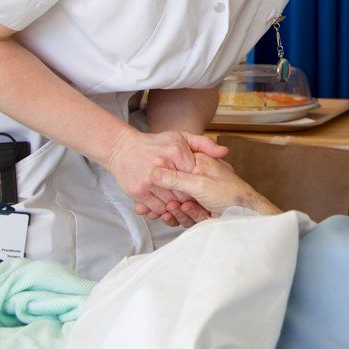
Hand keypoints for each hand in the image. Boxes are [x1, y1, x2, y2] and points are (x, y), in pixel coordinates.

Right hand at [106, 128, 227, 219]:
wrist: (122, 148)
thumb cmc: (155, 144)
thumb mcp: (181, 137)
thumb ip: (204, 144)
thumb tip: (225, 152)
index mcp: (176, 152)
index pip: (195, 176)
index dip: (199, 186)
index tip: (199, 189)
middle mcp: (162, 165)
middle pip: (184, 193)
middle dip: (189, 200)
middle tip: (192, 201)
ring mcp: (149, 180)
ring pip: (171, 204)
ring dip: (176, 208)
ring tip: (179, 205)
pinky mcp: (138, 191)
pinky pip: (156, 209)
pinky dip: (163, 211)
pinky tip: (166, 207)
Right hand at [150, 154, 281, 217]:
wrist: (246, 213)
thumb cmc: (229, 193)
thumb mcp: (199, 183)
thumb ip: (175, 178)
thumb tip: (152, 170)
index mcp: (198, 165)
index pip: (173, 169)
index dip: (162, 181)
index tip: (151, 186)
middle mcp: (197, 179)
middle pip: (173, 190)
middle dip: (167, 199)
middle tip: (164, 203)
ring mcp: (198, 196)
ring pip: (178, 205)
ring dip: (175, 210)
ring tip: (172, 210)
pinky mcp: (199, 210)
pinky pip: (184, 215)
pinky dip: (182, 216)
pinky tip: (178, 216)